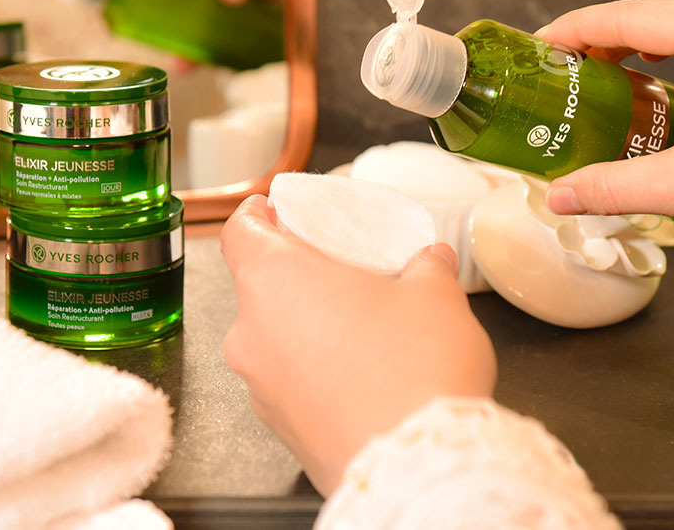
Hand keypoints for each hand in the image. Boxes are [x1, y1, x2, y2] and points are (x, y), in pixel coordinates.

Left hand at [219, 195, 496, 494]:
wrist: (416, 466)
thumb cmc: (413, 370)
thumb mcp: (434, 295)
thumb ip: (428, 266)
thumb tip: (431, 260)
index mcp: (274, 280)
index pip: (239, 231)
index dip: (254, 214)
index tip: (270, 208)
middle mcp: (251, 333)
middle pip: (258, 288)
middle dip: (296, 277)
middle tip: (340, 271)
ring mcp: (260, 388)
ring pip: (273, 339)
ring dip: (306, 327)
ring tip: (361, 326)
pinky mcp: (280, 428)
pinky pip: (289, 384)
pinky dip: (314, 371)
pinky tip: (362, 375)